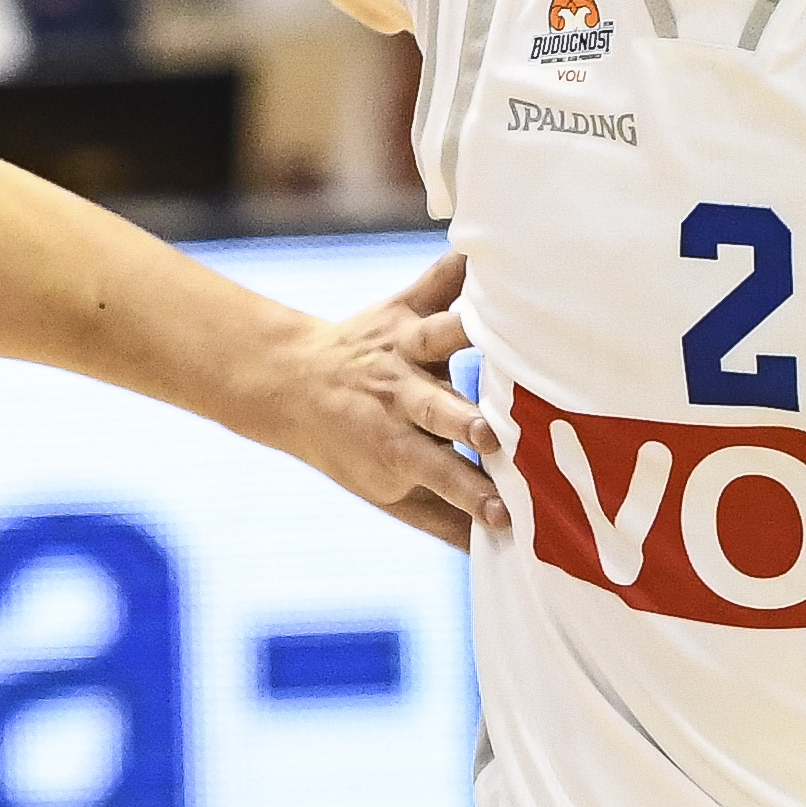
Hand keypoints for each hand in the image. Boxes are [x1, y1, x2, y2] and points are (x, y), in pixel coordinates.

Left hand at [251, 246, 503, 546]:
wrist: (291, 382)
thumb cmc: (349, 448)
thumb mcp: (384, 494)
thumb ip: (441, 521)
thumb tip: (495, 559)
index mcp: (397, 446)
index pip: (441, 475)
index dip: (472, 495)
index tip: (506, 514)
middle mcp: (399, 395)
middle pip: (438, 409)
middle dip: (464, 420)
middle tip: (492, 434)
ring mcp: (403, 346)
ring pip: (441, 338)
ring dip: (470, 337)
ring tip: (514, 328)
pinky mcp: (405, 306)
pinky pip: (436, 279)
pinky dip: (461, 262)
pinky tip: (491, 247)